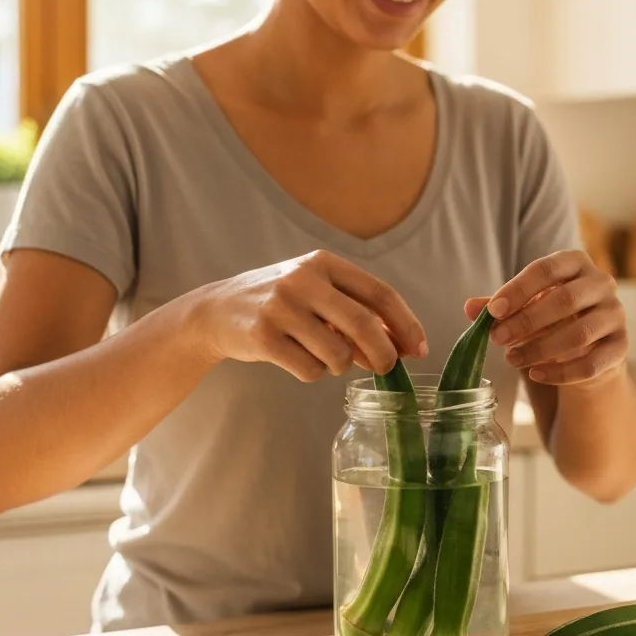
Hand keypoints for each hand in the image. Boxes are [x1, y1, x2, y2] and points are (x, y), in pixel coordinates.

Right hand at [190, 250, 427, 383]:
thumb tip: (399, 349)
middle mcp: (303, 279)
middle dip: (384, 355)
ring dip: (339, 365)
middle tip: (387, 370)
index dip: (405, 324)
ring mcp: (281, 307)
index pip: (380, 293)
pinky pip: (310, 370)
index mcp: (324, 263)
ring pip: (338, 354)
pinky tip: (296, 358)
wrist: (217, 311)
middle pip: (364, 325)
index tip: (419, 349)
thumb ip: (356, 315)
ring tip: (321, 355)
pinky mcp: (263, 336)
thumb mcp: (317, 295)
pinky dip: (312, 372)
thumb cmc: (280, 304)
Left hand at [464, 250, 627, 386]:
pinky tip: (535, 374)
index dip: (517, 290)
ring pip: (579, 333)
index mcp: (576, 263)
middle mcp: (602, 283)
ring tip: (511, 358)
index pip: (546, 270)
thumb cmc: (551, 317)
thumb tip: (469, 308)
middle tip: (497, 338)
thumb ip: (499, 305)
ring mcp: (616, 315)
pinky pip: (592, 363)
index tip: (492, 312)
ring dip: (540, 348)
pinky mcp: (621, 347)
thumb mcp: (524, 306)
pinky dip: (561, 372)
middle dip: (526, 321)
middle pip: (565, 300)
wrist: (587, 348)